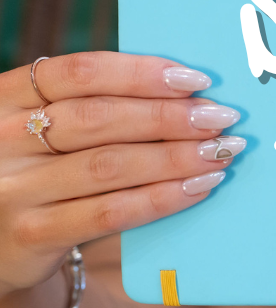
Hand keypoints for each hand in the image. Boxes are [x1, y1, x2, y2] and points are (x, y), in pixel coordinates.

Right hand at [0, 53, 243, 297]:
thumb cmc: (43, 169)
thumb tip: (191, 93)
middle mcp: (4, 138)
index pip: (80, 72)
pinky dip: (162, 198)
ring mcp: (14, 189)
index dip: (143, 73)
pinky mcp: (31, 235)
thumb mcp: (50, 130)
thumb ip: (100, 105)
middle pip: (100, 117)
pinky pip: (110, 213)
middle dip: (170, 116)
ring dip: (176, 157)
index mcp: (8, 96)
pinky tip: (199, 187)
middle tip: (222, 117)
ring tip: (221, 151)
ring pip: (110, 165)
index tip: (197, 80)